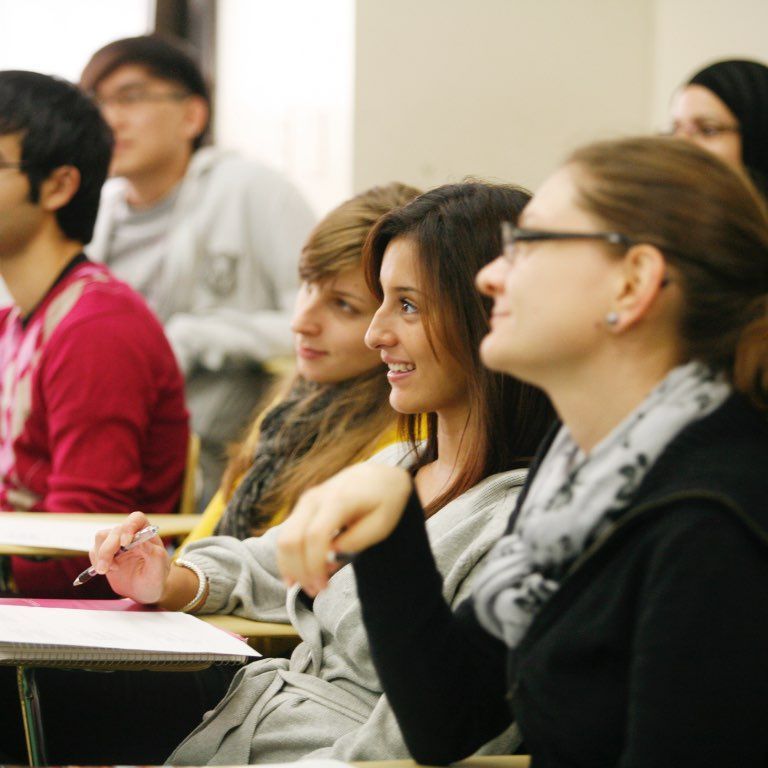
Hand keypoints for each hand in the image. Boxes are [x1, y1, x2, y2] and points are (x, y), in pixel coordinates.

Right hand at [89, 510, 169, 603]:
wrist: (144, 589)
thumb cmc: (155, 576)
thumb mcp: (159, 566)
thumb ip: (154, 553)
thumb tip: (140, 543)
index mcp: (146, 532)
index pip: (136, 519)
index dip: (129, 527)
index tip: (125, 543)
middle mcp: (130, 533)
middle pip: (115, 531)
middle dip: (108, 549)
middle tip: (105, 569)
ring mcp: (116, 542)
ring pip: (101, 538)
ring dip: (101, 555)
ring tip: (107, 571)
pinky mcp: (105, 552)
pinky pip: (94, 551)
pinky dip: (97, 562)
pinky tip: (108, 571)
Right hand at [277, 464, 412, 595]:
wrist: (377, 477)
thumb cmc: (384, 502)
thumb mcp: (382, 524)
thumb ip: (357, 540)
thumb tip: (331, 555)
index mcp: (339, 499)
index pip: (315, 535)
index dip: (314, 565)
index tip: (323, 587)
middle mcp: (315, 498)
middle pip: (292, 539)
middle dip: (300, 570)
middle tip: (316, 591)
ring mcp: (305, 501)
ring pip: (284, 538)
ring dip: (290, 567)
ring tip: (307, 586)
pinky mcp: (302, 508)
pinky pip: (286, 535)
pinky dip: (288, 557)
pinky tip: (298, 574)